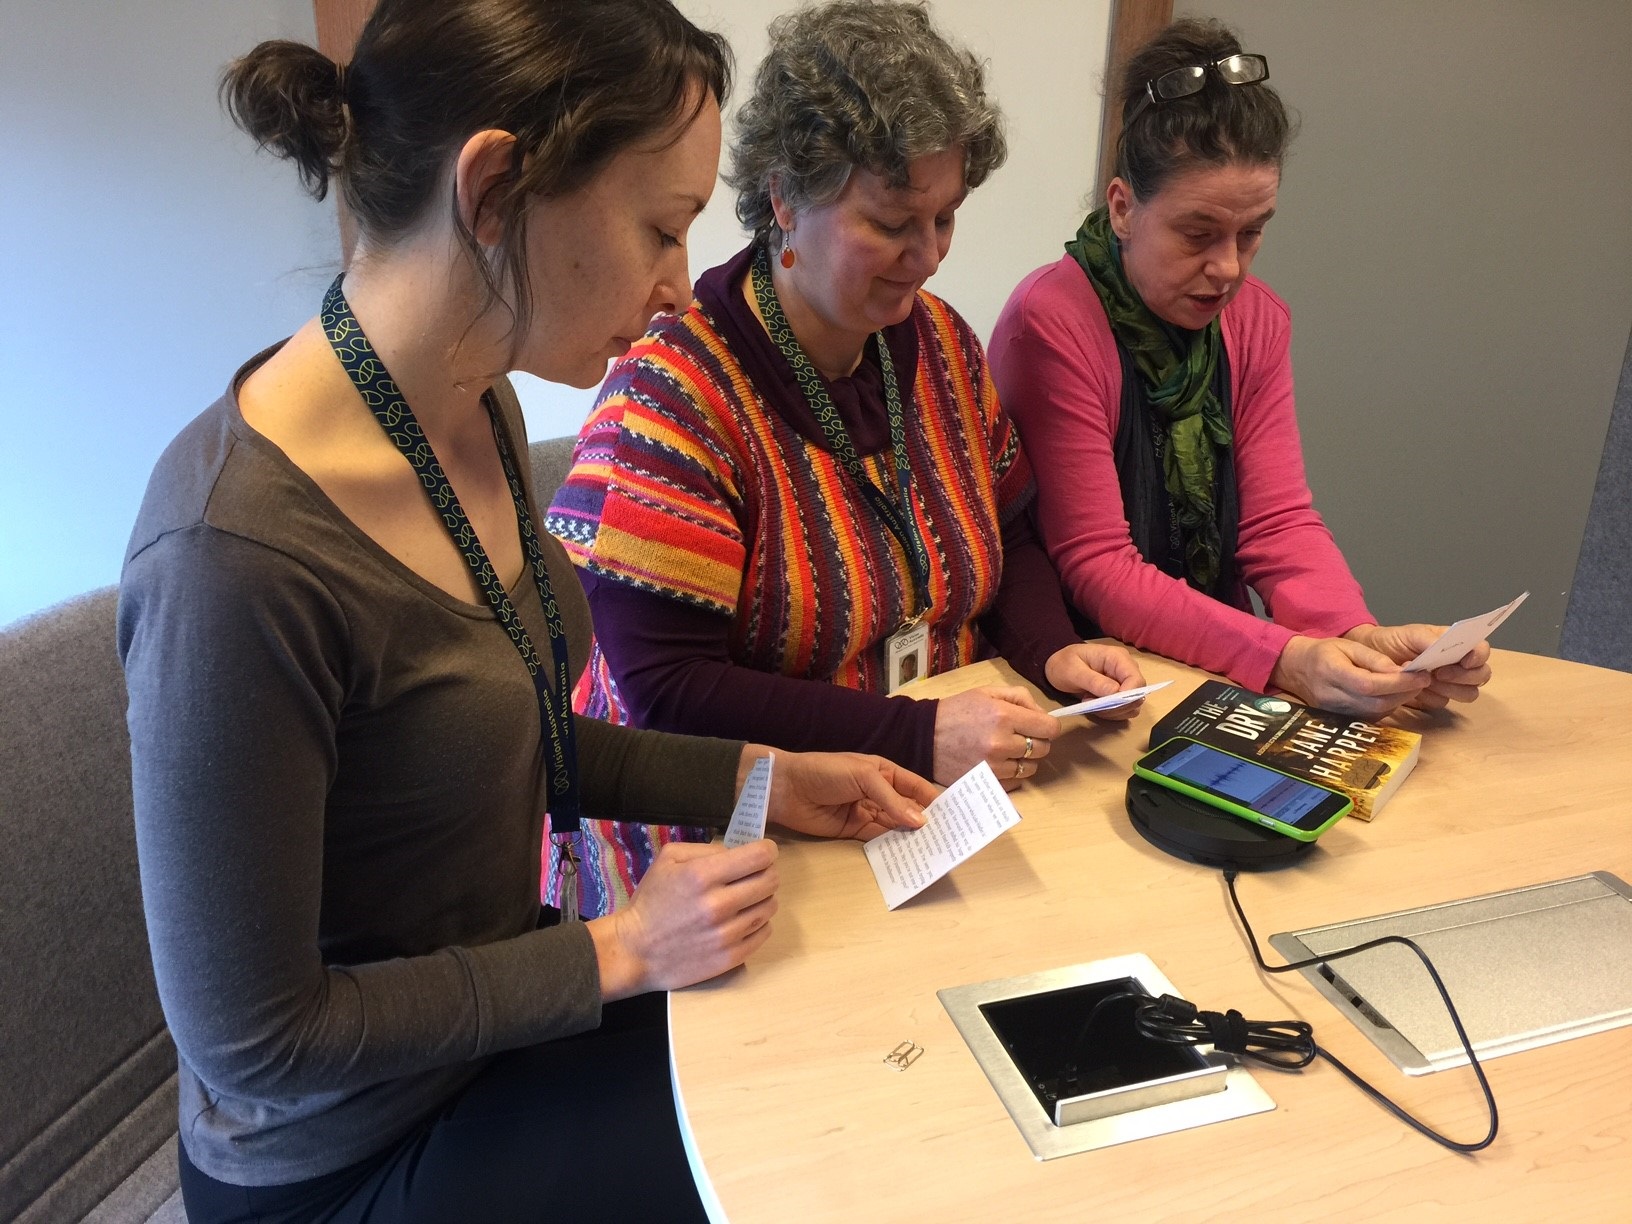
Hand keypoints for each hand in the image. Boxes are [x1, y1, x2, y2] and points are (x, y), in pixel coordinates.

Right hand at [589, 839, 777, 999]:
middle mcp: (719, 904)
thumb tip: (737, 853)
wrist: (635, 951)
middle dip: (767, 872)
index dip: (767, 850)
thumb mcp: (668, 860)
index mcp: (702, 876)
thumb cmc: (651, 902)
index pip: (759, 856)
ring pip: (770, 906)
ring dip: (763, 898)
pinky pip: (764, 932)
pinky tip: (743, 919)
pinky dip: (759, 922)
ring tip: (746, 898)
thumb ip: (705, 849)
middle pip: (770, 880)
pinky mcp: (731, 957)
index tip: (763, 852)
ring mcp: (727, 934)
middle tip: (755, 875)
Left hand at [744, 747, 934, 841]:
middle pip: (910, 810)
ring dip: (912, 839)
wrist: (786, 788)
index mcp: (885, 773)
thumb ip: (892, 800)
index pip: (917, 788)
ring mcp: (868, 813)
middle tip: (951, 840)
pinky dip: (893, 848)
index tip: (958, 817)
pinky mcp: (855, 832)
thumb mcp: (863, 777)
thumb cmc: (825, 771)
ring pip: (897, 828)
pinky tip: (908, 857)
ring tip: (934, 852)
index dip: (937, 801)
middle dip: (928, 823)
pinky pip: (879, 841)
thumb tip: (921, 822)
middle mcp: (880, 793)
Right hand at [932, 686, 1059, 789]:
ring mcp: (994, 766)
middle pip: (1043, 749)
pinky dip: (1012, 774)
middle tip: (1021, 737)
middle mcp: (1002, 743)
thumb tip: (1043, 716)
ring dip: (1025, 760)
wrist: (924, 736)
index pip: (1049, 728)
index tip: (1040, 726)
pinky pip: (1016, 783)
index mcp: (1004, 716)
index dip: (1048, 726)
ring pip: (1031, 768)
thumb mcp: (987, 692)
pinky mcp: (987, 782)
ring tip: (1008, 751)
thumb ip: (1020, 698)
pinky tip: (999, 763)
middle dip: (1037, 741)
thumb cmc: (957, 711)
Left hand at [1043, 642, 1147, 720]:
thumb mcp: (1073, 670)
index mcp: (1118, 658)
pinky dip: (1110, 714)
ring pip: (1132, 706)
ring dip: (1112, 711)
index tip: (1105, 703)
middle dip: (1116, 706)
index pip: (1136, 680)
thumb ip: (1094, 681)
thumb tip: (1115, 692)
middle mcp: (1126, 670)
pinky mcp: (1120, 694)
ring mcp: (1124, 682)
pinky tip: (1094, 706)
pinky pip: (1124, 710)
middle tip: (1090, 703)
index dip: (1127, 696)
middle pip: (1137, 695)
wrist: (1059, 666)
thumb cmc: (1064, 663)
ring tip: (1089, 703)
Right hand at [1269, 634, 1430, 719]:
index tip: (1421, 675)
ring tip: (1411, 686)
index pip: (1370, 684)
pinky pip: (1370, 716)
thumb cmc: (1323, 652)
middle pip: (1376, 702)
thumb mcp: (1348, 646)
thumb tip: (1400, 671)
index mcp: (1332, 672)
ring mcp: (1335, 712)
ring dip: (1398, 701)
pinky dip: (1387, 706)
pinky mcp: (1341, 719)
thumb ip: (1374, 659)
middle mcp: (1332, 696)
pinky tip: (1394, 695)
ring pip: (1376, 712)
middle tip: (1422, 680)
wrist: (1296, 669)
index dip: (1398, 682)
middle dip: (1404, 692)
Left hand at [1345, 624, 1493, 711]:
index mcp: (1456, 644)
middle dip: (1463, 677)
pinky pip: (1443, 703)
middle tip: (1438, 673)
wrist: (1370, 657)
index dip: (1478, 657)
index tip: (1464, 661)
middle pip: (1481, 676)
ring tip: (1426, 681)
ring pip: (1468, 693)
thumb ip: (1429, 639)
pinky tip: (1416, 690)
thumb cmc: (1394, 640)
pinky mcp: (1435, 697)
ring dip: (1450, 689)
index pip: (1481, 650)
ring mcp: (1448, 682)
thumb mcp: (1410, 634)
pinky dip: (1431, 698)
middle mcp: (1458, 664)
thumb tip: (1443, 646)